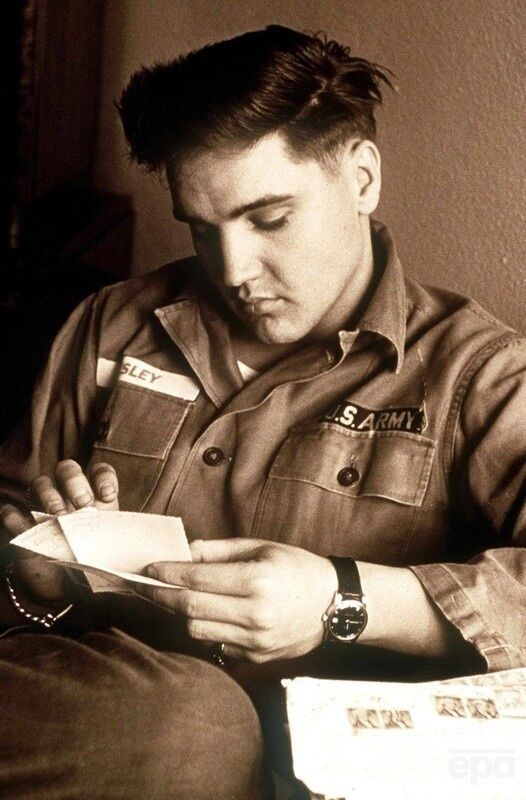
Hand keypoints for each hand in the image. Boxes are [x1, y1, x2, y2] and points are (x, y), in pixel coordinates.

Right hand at [0, 460, 118, 601]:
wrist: (64, 590)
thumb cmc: (92, 567)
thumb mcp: (110, 556)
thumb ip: (122, 551)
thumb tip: (142, 564)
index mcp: (95, 500)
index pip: (99, 472)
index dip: (103, 477)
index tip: (107, 495)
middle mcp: (68, 498)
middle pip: (67, 470)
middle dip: (75, 482)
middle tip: (82, 505)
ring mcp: (43, 510)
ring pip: (41, 484)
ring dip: (49, 495)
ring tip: (58, 517)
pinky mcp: (21, 528)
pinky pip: (10, 513)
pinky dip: (15, 517)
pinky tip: (25, 527)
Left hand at [137, 539, 337, 662]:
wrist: (334, 603)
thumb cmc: (297, 568)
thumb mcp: (261, 548)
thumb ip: (219, 551)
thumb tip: (184, 553)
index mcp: (256, 581)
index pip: (197, 579)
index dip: (167, 573)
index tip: (149, 568)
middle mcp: (255, 613)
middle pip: (190, 609)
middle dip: (162, 595)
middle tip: (145, 585)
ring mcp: (255, 639)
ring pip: (198, 631)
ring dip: (182, 614)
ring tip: (177, 598)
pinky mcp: (256, 656)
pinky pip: (216, 643)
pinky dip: (205, 628)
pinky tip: (207, 614)